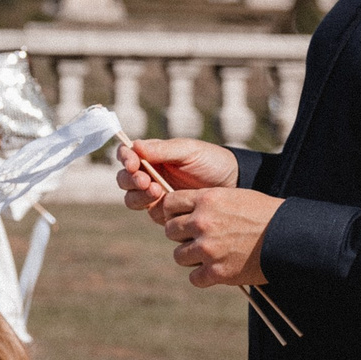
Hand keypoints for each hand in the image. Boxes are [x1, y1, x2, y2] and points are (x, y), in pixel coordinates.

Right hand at [116, 137, 238, 214]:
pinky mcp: (167, 212)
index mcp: (152, 156)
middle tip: (146, 182)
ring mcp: (156, 195)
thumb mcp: (189, 151)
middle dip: (130, 181)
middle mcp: (150, 175)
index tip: (134, 164)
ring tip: (158, 192)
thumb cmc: (212, 162)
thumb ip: (162, 150)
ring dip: (139, 196)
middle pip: (124, 179)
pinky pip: (151, 213)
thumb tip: (135, 146)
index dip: (125, 159)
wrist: (235, 184)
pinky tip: (169, 205)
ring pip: (132, 198)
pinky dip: (155, 209)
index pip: (127, 155)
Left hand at [156, 186, 279, 287]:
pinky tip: (216, 270)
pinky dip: (203, 277)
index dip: (174, 212)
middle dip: (182, 235)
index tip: (182, 218)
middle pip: (170, 231)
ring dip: (191, 257)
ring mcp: (209, 248)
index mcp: (207, 199)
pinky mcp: (217, 271)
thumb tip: (183, 210)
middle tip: (198, 238)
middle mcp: (203, 222)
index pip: (169, 204)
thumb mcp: (234, 197)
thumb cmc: (265, 215)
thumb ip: (206, 203)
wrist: (290, 238)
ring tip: (209, 255)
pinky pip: (194, 278)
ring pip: (179, 255)